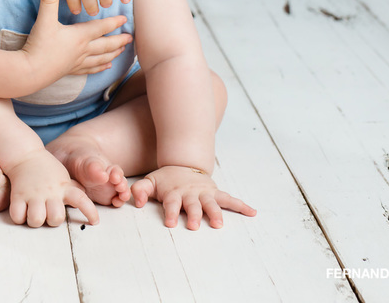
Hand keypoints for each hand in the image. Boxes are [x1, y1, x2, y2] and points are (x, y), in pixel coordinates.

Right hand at [6, 149, 99, 227]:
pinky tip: (21, 212)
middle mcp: (50, 192)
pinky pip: (17, 216)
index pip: (81, 199)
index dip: (90, 212)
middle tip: (47, 213)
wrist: (25, 155)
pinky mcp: (18, 196)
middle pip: (56, 218)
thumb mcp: (62, 177)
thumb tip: (83, 194)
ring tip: (34, 214)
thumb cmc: (46, 169)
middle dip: (52, 221)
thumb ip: (72, 188)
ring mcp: (33, 194)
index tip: (95, 221)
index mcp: (63, 187)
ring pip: (36, 220)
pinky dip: (19, 217)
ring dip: (35, 220)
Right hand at [21, 0, 129, 87]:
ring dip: (113, 54)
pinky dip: (100, 67)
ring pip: (101, 58)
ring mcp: (77, 62)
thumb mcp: (44, 20)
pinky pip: (90, 69)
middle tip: (130, 38)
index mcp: (79, 36)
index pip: (101, 27)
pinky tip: (106, 67)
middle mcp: (82, 50)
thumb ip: (49, 0)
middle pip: (106, 44)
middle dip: (119, 40)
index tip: (125, 19)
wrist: (31, 71)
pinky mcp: (71, 71)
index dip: (113, 22)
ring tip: (123, 51)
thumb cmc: (39, 45)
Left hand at [130, 166, 256, 229]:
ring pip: (211, 203)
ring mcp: (204, 193)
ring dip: (216, 213)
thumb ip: (141, 190)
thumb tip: (136, 201)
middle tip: (193, 225)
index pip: (171, 203)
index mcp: (174, 192)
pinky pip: (229, 199)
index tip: (169, 223)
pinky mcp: (215, 192)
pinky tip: (252, 212)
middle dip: (193, 215)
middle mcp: (191, 193)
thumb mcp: (150, 181)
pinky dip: (241, 205)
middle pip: (193, 205)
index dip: (169, 213)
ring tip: (219, 224)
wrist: (183, 163)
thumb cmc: (166, 179)